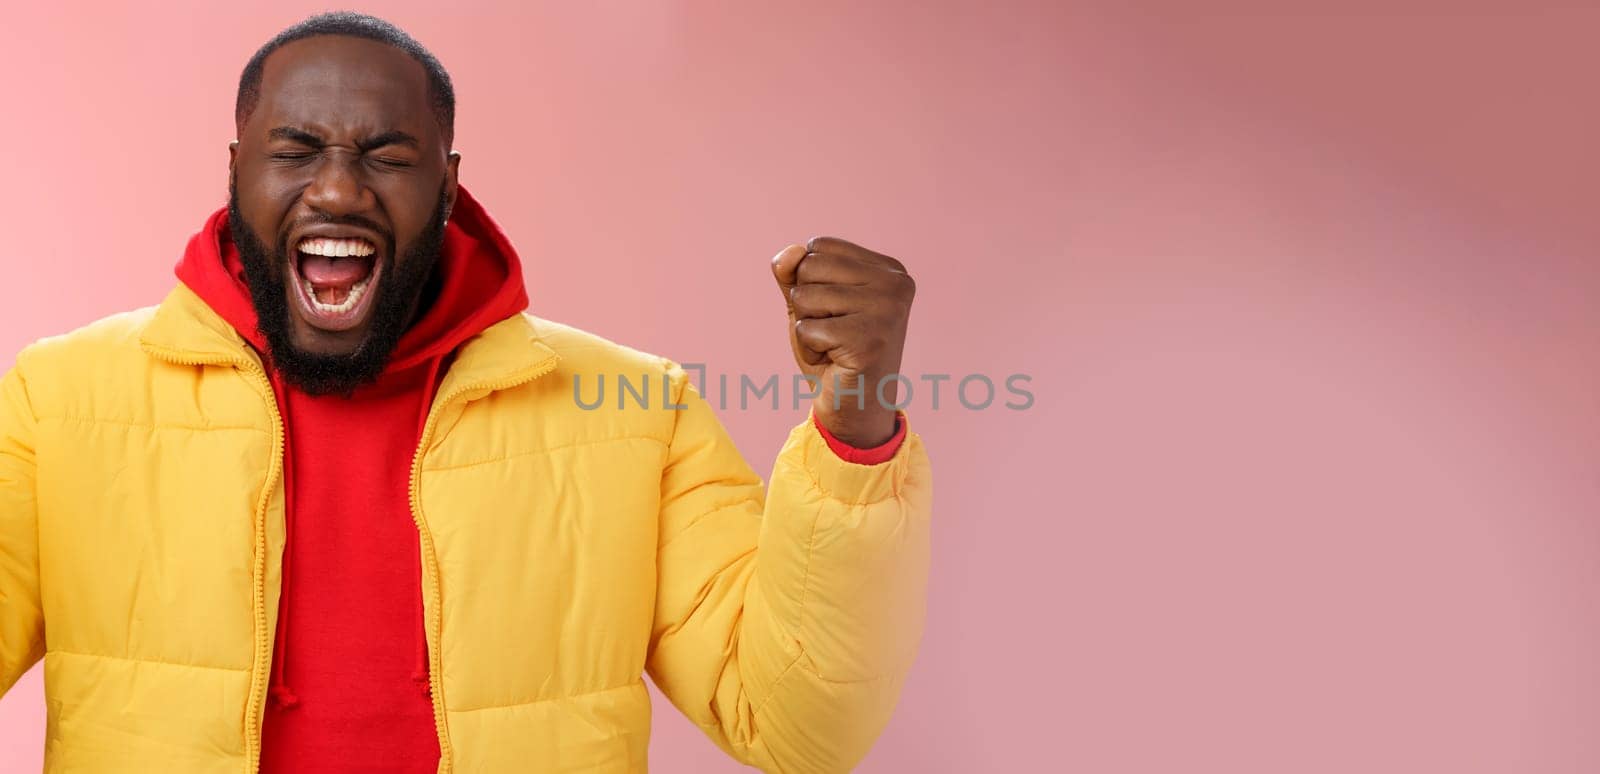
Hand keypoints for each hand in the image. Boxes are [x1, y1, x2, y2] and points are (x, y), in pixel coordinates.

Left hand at [771, 236, 914, 447]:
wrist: (854, 408)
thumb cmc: (832, 353)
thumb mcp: (809, 304)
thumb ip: (794, 272)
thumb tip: (788, 253)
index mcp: (889, 269)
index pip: (819, 246)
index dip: (810, 281)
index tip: (836, 312)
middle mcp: (896, 283)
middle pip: (810, 266)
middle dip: (806, 303)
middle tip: (833, 332)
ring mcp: (888, 310)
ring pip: (806, 296)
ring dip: (808, 327)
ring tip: (834, 347)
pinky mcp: (871, 340)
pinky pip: (808, 329)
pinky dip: (810, 348)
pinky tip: (836, 361)